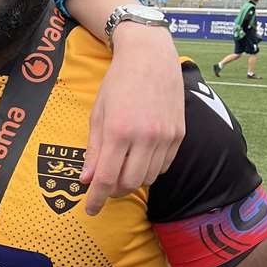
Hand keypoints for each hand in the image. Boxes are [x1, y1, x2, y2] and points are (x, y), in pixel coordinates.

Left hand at [81, 22, 184, 213]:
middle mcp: (145, 137)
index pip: (106, 179)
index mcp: (118, 131)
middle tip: (105, 185)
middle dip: (114, 191)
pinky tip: (140, 158)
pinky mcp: (179, 135)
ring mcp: (165, 137)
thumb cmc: (118, 83)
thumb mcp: (98, 115)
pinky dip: (150, 169)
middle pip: (128, 184)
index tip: (90, 210)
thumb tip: (87, 180)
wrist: (150, 56)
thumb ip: (93, 150)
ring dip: (132, 180)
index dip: (96, 199)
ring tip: (122, 168)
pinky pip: (163, 166)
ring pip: (147, 178)